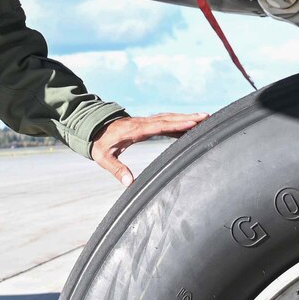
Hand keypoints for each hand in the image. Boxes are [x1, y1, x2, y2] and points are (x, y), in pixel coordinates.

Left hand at [91, 113, 208, 186]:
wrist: (92, 128)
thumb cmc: (99, 143)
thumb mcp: (103, 157)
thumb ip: (116, 169)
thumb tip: (128, 183)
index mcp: (135, 130)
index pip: (159, 126)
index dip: (176, 124)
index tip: (192, 122)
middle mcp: (143, 123)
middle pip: (168, 118)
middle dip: (187, 117)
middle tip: (206, 116)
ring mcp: (145, 122)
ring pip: (168, 117)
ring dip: (185, 117)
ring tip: (204, 117)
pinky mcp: (146, 124)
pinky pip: (165, 121)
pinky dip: (178, 122)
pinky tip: (189, 124)